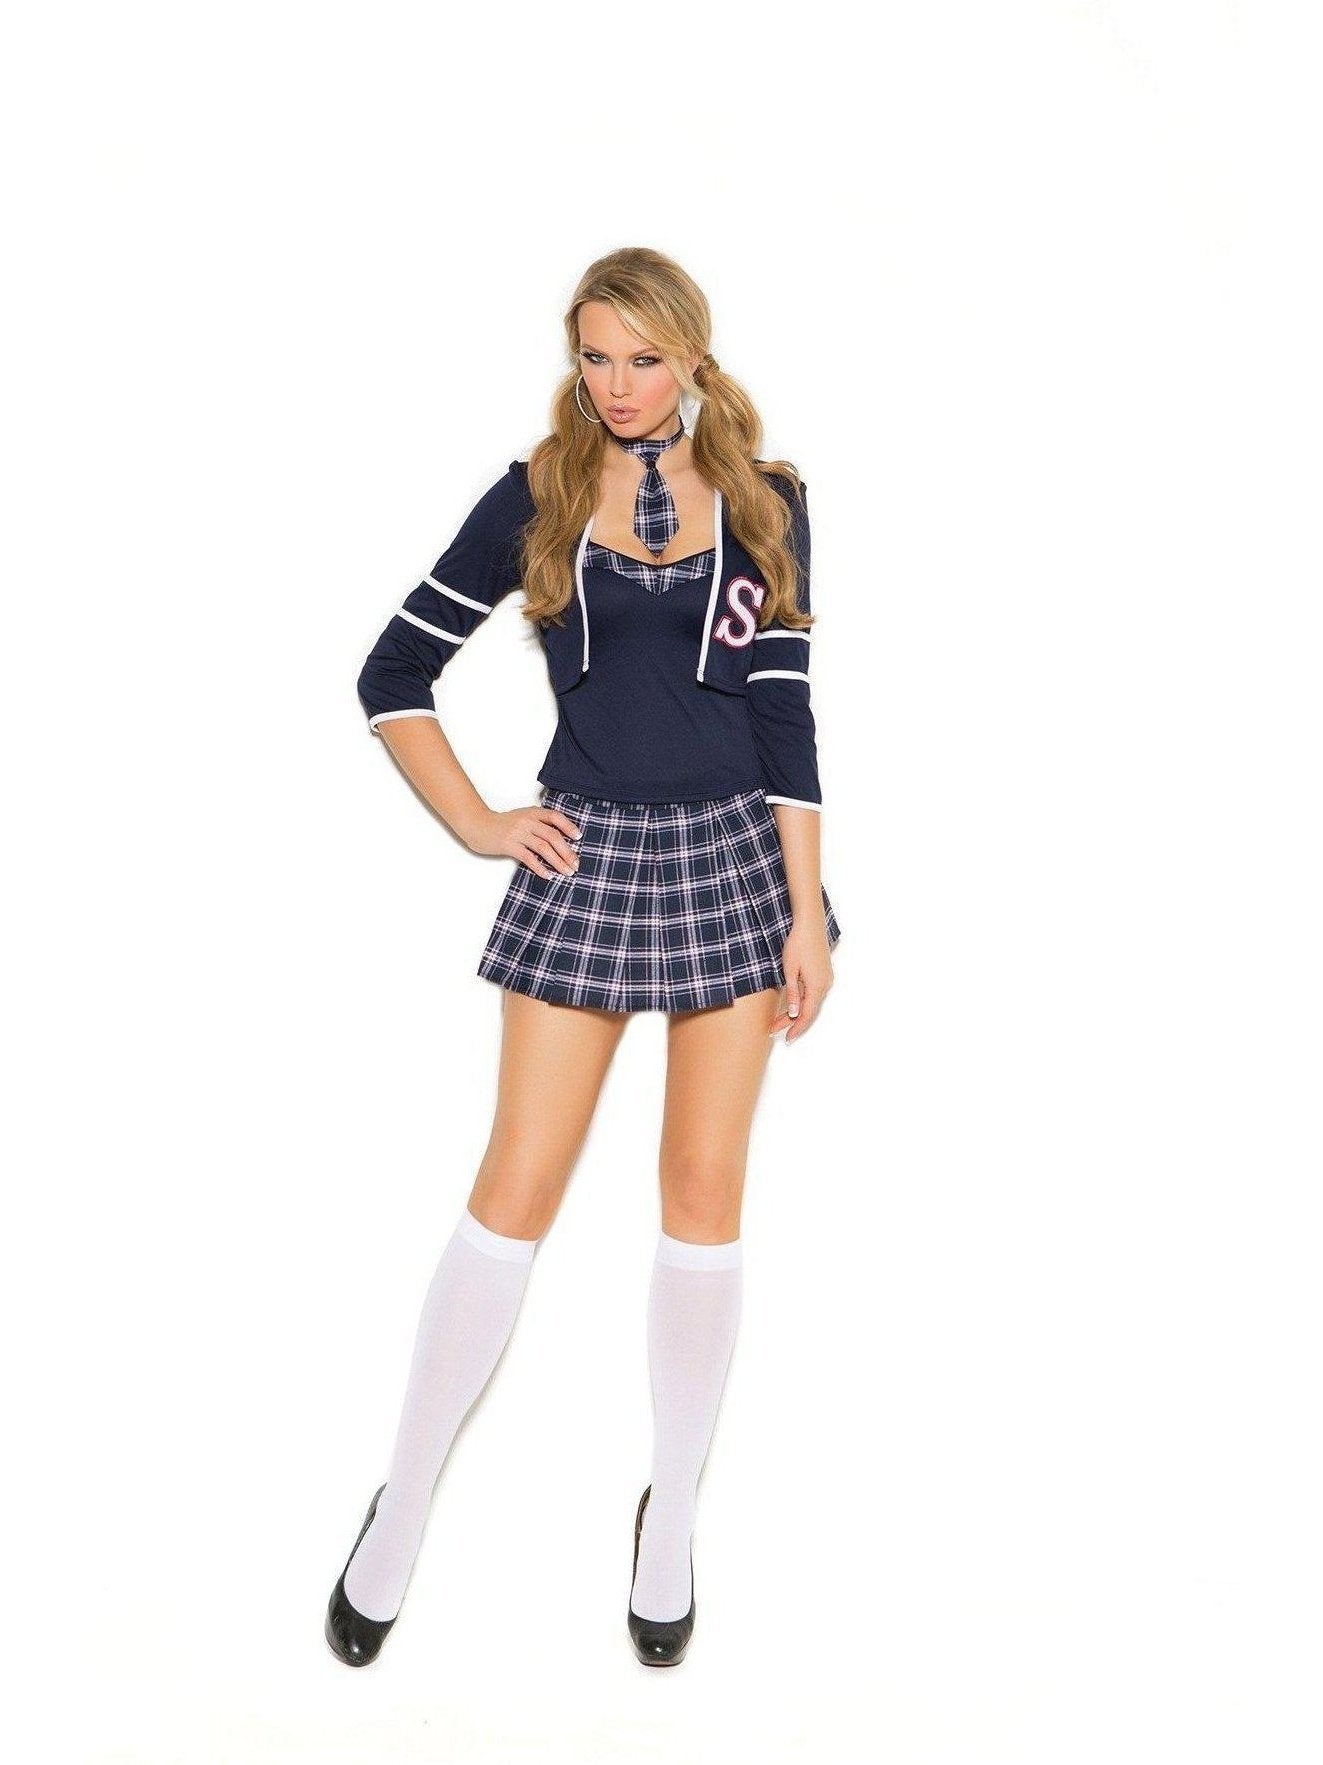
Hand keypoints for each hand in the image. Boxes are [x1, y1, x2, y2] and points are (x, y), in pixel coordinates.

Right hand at [464, 804, 581, 877]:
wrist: (477, 825)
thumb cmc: (502, 824)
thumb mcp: (522, 818)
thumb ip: (538, 824)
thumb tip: (560, 840)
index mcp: (532, 812)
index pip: (555, 817)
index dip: (568, 826)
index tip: (578, 837)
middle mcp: (527, 821)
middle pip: (553, 836)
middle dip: (567, 852)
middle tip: (576, 864)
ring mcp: (518, 833)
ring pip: (543, 848)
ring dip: (558, 861)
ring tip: (567, 872)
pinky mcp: (509, 845)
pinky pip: (528, 857)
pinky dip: (540, 867)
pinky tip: (548, 875)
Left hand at [769, 919, 834, 1041]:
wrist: (809, 924)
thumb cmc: (797, 944)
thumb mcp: (790, 970)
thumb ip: (794, 993)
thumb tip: (795, 1013)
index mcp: (817, 987)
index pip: (806, 1015)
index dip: (796, 1028)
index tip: (785, 1038)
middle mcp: (825, 985)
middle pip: (808, 1011)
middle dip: (791, 1022)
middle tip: (774, 1029)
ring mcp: (826, 979)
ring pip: (811, 1003)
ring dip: (797, 1012)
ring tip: (780, 1019)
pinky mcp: (824, 973)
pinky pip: (814, 994)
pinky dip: (804, 1002)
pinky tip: (793, 1004)